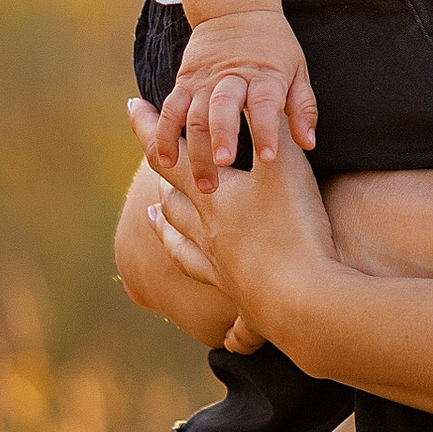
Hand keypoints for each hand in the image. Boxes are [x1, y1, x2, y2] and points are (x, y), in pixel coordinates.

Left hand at [128, 96, 338, 346]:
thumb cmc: (291, 229)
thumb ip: (274, 130)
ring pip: (181, 243)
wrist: (301, 300)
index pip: (173, 154)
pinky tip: (221, 336)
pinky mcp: (240, 299)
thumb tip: (259, 94)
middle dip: (159, 173)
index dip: (150, 128)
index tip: (131, 105)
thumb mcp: (286, 168)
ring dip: (166, 226)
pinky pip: (217, 298)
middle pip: (172, 198)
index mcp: (212, 198)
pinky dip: (214, 304)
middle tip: (149, 156)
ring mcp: (219, 269)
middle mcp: (206, 233)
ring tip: (154, 217)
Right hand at [146, 6, 314, 192]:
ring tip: (204, 181)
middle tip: (223, 165)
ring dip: (195, 148)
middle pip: (223, 107)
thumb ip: (302, 108)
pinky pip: (171, 108)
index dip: (266, 129)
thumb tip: (308, 144)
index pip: (265, 103)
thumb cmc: (273, 48)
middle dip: (222, 136)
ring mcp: (205, 79)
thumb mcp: (297, 70)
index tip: (267, 158)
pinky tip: (167, 160)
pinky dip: (165, 134)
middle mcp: (233, 76)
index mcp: (266, 74)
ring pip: (194, 113)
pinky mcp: (185, 81)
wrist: (235, 8)